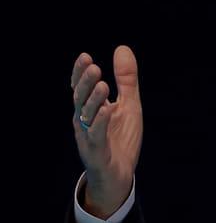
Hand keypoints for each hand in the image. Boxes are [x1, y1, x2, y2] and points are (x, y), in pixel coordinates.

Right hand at [70, 45, 143, 218]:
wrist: (119, 173)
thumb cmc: (121, 138)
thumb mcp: (128, 104)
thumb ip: (126, 80)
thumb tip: (122, 48)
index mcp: (91, 108)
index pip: (81, 87)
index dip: (80, 73)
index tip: (85, 56)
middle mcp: (85, 120)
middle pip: (81, 98)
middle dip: (85, 82)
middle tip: (93, 66)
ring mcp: (88, 135)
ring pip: (87, 115)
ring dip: (94, 100)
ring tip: (102, 84)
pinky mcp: (97, 151)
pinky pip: (96, 135)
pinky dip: (101, 122)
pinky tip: (107, 110)